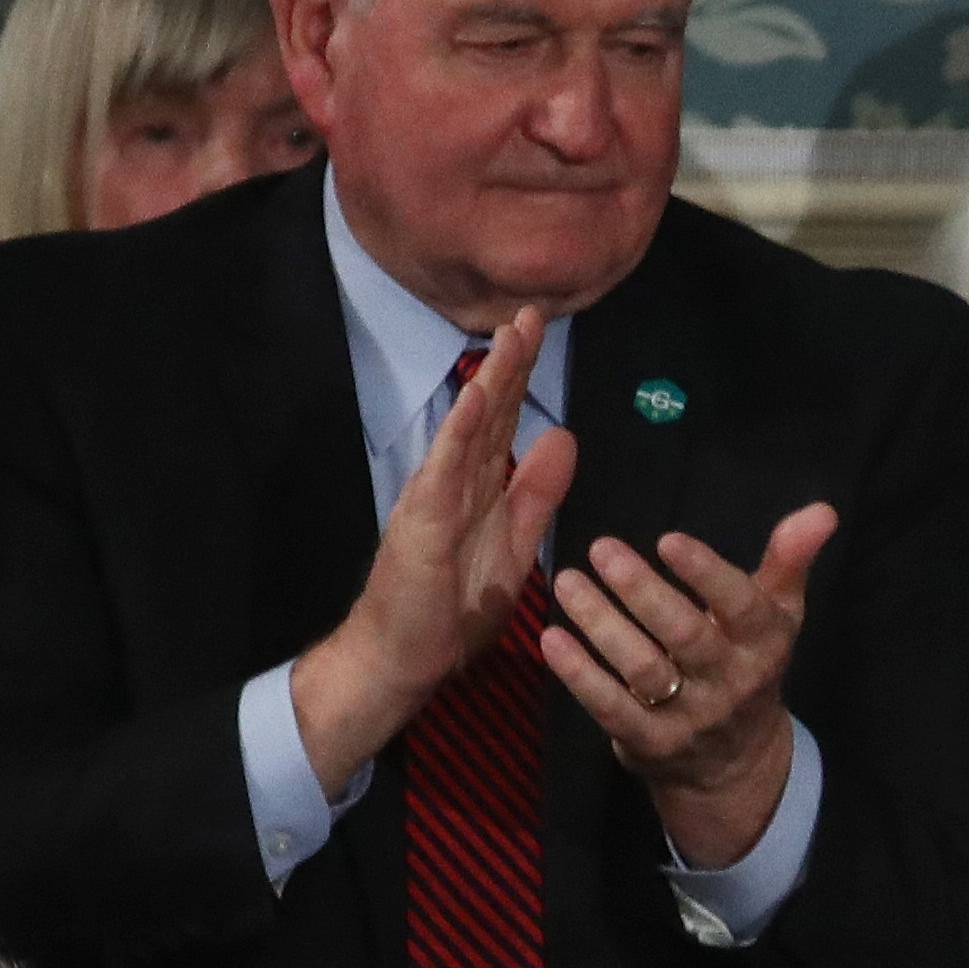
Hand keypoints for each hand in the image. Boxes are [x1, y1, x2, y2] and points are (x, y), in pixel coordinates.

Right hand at [291, 310, 576, 790]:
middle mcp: (454, 480)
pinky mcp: (420, 519)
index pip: (505, 419)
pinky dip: (460, 430)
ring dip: (489, 380)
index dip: (524, 375)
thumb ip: (537, 491)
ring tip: (508, 335)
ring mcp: (433, 496)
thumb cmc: (451, 607)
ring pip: (466, 427)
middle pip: (487, 411)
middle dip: (510, 361)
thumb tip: (563, 436)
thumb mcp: (514, 542)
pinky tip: (475, 395)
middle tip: (531, 310)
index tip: (541, 328)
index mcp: (478, 486)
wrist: (405, 657)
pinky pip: (443, 467)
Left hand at [542, 506, 835, 869]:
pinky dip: (581, 676)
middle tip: (601, 549)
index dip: (706, 574)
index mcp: (764, 643)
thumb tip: (823, 510)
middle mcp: (732, 682)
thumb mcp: (777, 616)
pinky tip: (553, 639)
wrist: (734, 763)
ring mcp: (691, 718)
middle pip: (686, 635)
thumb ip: (789, 560)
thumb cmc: (747, 666)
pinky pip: (613, 710)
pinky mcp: (651, 745)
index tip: (668, 539)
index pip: (742, 606)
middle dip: (643, 591)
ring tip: (568, 582)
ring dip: (602, 625)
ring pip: (644, 670)